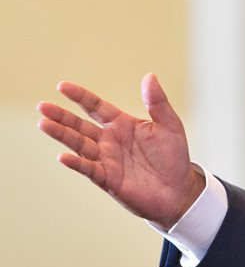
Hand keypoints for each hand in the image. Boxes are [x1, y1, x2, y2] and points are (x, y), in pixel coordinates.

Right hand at [37, 74, 203, 229]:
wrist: (180, 190)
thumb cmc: (174, 157)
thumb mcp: (169, 125)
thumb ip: (158, 102)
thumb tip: (149, 76)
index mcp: (122, 125)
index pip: (96, 107)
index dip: (80, 97)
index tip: (62, 86)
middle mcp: (110, 141)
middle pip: (80, 125)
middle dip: (61, 116)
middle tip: (42, 106)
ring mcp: (107, 160)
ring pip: (80, 145)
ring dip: (62, 135)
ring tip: (44, 123)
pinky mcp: (109, 179)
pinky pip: (90, 169)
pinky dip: (77, 163)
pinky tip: (63, 156)